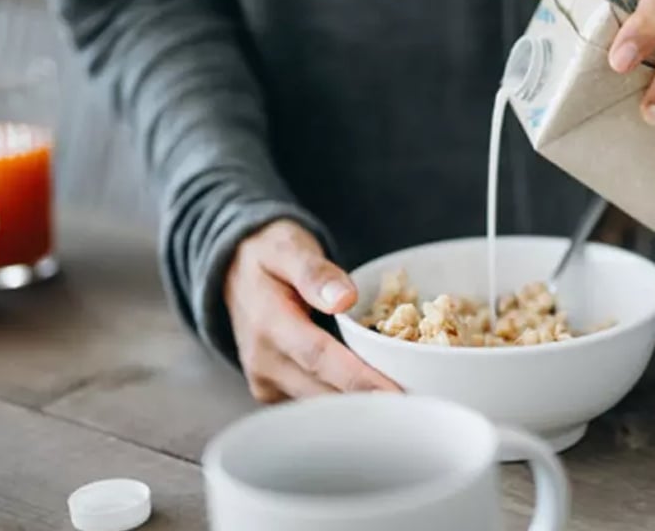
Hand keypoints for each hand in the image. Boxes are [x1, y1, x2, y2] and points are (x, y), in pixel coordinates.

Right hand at [225, 219, 398, 401]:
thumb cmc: (268, 256)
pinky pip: (315, 403)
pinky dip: (347, 401)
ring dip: (362, 405)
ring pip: (321, 405)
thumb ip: (315, 272)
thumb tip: (345, 298)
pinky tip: (377, 395)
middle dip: (371, 401)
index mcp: (267, 323)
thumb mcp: (288, 247)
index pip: (318, 358)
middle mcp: (264, 361)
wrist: (234, 271)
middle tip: (420, 406)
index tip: (397, 395)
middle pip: (324, 392)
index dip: (360, 379)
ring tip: (407, 403)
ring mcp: (267, 381)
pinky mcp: (273, 392)